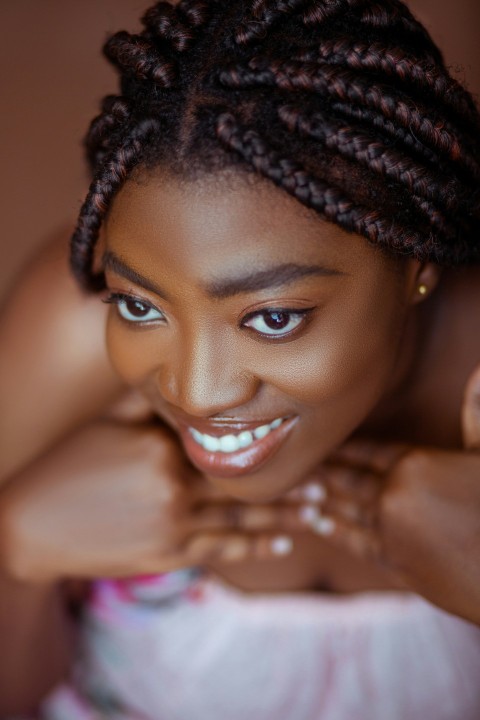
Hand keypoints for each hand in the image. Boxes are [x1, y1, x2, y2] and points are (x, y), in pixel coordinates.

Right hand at [0, 420, 309, 583]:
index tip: (298, 438)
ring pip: (241, 519)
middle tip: (329, 482)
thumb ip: (148, 405)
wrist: (31, 523)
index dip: (263, 442)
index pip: (223, 443)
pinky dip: (254, 547)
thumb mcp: (107, 423)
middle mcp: (175, 486)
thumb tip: (177, 378)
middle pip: (242, 483)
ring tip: (318, 512)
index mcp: (162, 448)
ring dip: (285, 517)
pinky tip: (282, 545)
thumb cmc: (67, 466)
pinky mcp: (168, 553)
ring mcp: (173, 524)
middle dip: (288, 484)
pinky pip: (221, 549)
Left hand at [298, 365, 479, 624]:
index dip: (345, 445)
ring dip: (320, 498)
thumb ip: (477, 414)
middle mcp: (395, 496)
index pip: (370, 450)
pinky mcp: (395, 565)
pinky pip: (356, 543)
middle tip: (290, 462)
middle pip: (349, 478)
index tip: (319, 437)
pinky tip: (319, 523)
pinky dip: (336, 531)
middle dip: (321, 469)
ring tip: (294, 490)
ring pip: (346, 510)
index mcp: (416, 465)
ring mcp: (391, 532)